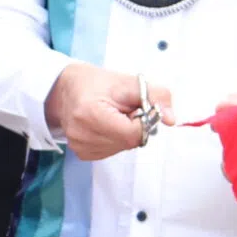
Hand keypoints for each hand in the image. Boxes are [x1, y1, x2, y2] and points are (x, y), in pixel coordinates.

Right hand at [43, 63, 175, 161]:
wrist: (65, 89)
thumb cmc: (96, 83)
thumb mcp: (128, 82)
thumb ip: (156, 95)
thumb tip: (170, 119)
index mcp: (90, 114)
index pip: (132, 133)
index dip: (141, 120)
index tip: (133, 107)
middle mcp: (82, 135)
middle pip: (128, 142)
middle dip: (133, 127)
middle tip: (122, 110)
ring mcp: (80, 147)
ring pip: (122, 148)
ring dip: (124, 134)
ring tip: (111, 116)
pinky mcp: (82, 154)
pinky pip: (111, 151)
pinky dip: (114, 139)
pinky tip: (105, 126)